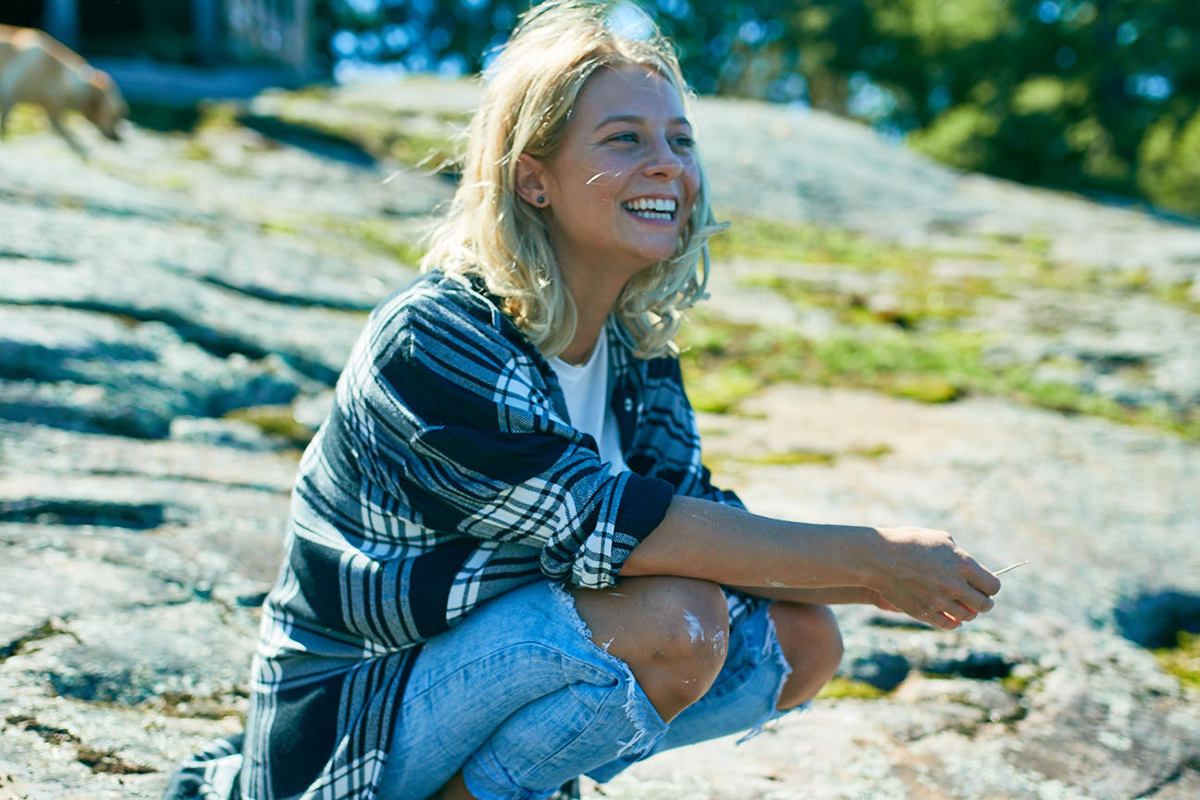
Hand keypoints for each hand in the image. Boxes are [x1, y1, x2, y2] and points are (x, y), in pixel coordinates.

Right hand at [870, 526, 1000, 629]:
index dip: (991, 587)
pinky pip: (948, 624)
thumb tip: (971, 570)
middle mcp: (955, 585)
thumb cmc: (910, 542)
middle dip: (984, 603)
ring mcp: (940, 601)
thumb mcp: (940, 540)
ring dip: (968, 612)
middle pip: (984, 605)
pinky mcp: (925, 612)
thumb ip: (960, 556)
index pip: (993, 586)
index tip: (985, 586)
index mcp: (963, 565)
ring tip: (962, 606)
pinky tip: (951, 616)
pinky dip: (953, 622)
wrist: (880, 557)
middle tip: (978, 600)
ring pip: (967, 616)